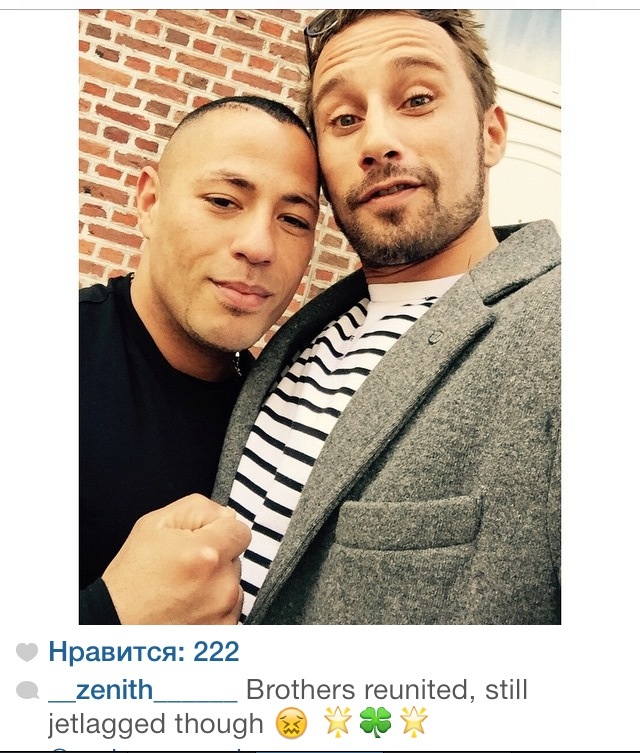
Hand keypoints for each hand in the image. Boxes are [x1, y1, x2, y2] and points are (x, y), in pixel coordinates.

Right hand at [102, 494, 250, 623]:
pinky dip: (214, 608)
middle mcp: (222, 585)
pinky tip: (187, 608)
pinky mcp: (223, 633)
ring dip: (216, 584)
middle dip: (216, 558)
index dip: (221, 530)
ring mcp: (224, 613)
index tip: (204, 539)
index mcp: (206, 553)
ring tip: (183, 591)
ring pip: (233, 584)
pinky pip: (229, 610)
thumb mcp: (155, 524)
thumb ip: (199, 510)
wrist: (114, 627)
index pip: (240, 530)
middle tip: (184, 568)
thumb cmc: (130, 578)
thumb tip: (226, 516)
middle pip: (235, 558)